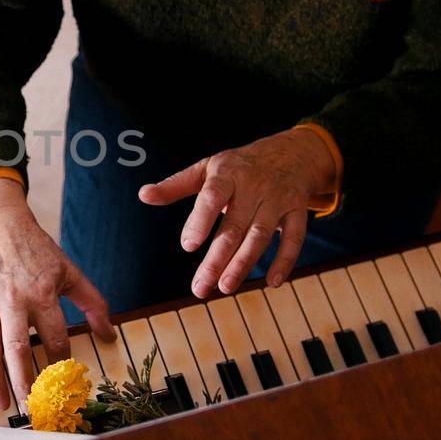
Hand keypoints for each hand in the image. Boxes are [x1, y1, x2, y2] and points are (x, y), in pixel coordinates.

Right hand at [0, 178, 115, 410]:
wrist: (0, 222)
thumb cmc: (37, 250)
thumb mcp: (70, 272)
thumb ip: (92, 303)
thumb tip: (109, 334)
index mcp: (42, 293)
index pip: (55, 337)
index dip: (61, 363)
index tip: (65, 386)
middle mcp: (13, 300)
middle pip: (18, 347)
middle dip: (24, 381)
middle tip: (31, 408)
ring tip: (1, 404)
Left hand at [139, 127, 336, 297]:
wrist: (291, 152)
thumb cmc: (238, 166)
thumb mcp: (206, 169)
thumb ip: (175, 186)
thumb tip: (143, 195)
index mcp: (227, 174)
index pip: (212, 197)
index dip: (201, 221)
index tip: (187, 247)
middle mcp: (254, 187)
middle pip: (234, 226)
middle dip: (217, 259)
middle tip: (199, 287)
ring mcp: (277, 199)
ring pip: (261, 235)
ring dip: (244, 263)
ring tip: (225, 287)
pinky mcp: (297, 211)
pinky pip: (294, 238)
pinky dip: (285, 260)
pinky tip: (272, 283)